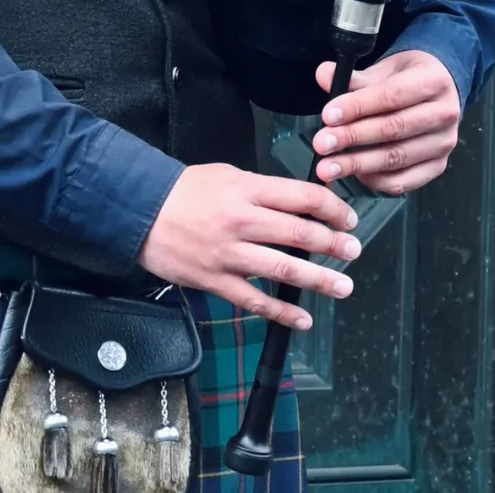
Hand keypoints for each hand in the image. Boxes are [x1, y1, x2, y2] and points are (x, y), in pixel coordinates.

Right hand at [136, 164, 358, 329]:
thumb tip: (302, 204)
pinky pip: (254, 300)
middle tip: (354, 252)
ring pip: (283, 268)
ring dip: (318, 280)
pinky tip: (303, 319)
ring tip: (343, 286)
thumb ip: (264, 191)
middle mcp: (241, 221)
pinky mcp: (215, 280)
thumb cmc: (186, 191)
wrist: (140, 212)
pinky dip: (281, 312)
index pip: (303, 198)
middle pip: (300, 233)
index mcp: (248, 190)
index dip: (333, 209)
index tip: (348, 219)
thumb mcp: (228, 176)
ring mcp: (228, 254)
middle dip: (334, 245)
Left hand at [310, 49, 461, 194]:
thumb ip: (355, 77)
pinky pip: (404, 181)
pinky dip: (376, 180)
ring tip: (329, 166)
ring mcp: (444, 143)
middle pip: (394, 129)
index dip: (358, 107)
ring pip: (397, 157)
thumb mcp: (386, 69)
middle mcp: (445, 113)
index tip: (328, 115)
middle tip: (322, 144)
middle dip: (353, 137)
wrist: (438, 92)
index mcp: (434, 81)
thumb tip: (324, 75)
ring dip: (358, 164)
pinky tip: (354, 174)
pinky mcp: (438, 166)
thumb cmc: (408, 79)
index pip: (392, 96)